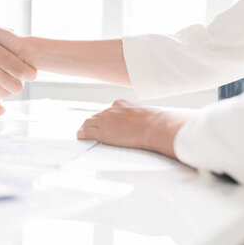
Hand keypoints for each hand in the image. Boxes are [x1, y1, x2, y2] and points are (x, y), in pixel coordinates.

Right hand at [0, 30, 35, 99]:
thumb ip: (5, 33)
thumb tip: (20, 39)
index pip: (25, 72)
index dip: (30, 74)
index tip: (28, 71)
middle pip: (17, 87)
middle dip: (18, 83)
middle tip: (14, 77)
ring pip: (6, 94)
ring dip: (7, 88)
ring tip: (2, 79)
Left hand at [77, 100, 194, 158]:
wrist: (153, 127)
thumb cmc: (157, 124)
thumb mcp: (151, 118)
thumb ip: (147, 121)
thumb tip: (161, 126)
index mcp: (123, 104)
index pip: (110, 110)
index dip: (108, 120)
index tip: (109, 126)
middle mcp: (111, 109)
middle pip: (97, 117)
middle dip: (96, 125)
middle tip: (96, 134)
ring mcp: (103, 119)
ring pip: (89, 123)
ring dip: (87, 130)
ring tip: (85, 137)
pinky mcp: (98, 130)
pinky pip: (84, 132)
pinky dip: (82, 136)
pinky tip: (82, 140)